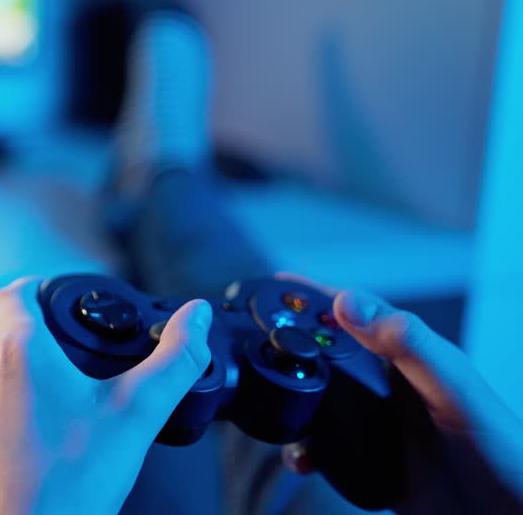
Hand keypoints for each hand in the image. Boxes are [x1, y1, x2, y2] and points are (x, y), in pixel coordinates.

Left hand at [0, 277, 212, 514]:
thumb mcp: (136, 413)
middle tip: (72, 325)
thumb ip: (174, 360)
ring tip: (65, 364)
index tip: (68, 290)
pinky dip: (13, 383)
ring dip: (20, 347)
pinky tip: (50, 410)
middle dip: (33, 313)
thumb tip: (195, 315)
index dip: (41, 281)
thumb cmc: (67, 481)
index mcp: (18, 349)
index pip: (14, 290)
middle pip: (0, 318)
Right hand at [278, 278, 522, 513]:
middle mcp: (393, 386)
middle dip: (290, 344)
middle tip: (250, 338)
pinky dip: (304, 450)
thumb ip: (409, 346)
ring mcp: (382, 425)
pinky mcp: (374, 463)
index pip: (356, 312)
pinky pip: (326, 449)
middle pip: (329, 353)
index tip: (278, 282)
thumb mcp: (456, 391)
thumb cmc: (508, 454)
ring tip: (269, 401)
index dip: (316, 294)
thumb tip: (348, 302)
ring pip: (320, 401)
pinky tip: (301, 458)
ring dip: (291, 401)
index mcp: (413, 357)